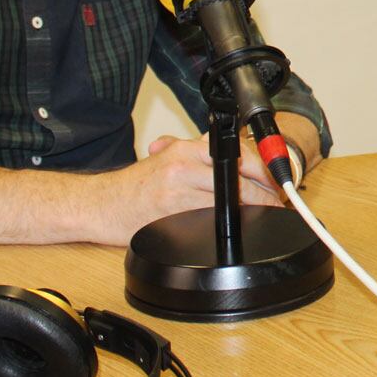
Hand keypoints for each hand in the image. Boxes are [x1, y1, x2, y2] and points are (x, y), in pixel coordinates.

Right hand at [93, 133, 280, 243]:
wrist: (100, 204)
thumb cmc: (137, 186)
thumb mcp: (170, 158)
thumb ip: (201, 158)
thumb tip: (243, 164)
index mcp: (188, 148)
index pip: (240, 155)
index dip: (264, 172)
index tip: (276, 185)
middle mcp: (184, 164)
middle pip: (240, 179)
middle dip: (264, 196)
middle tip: (276, 205)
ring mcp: (178, 190)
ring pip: (230, 202)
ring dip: (250, 213)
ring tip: (261, 218)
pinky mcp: (172, 215)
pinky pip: (211, 221)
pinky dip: (226, 226)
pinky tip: (232, 228)